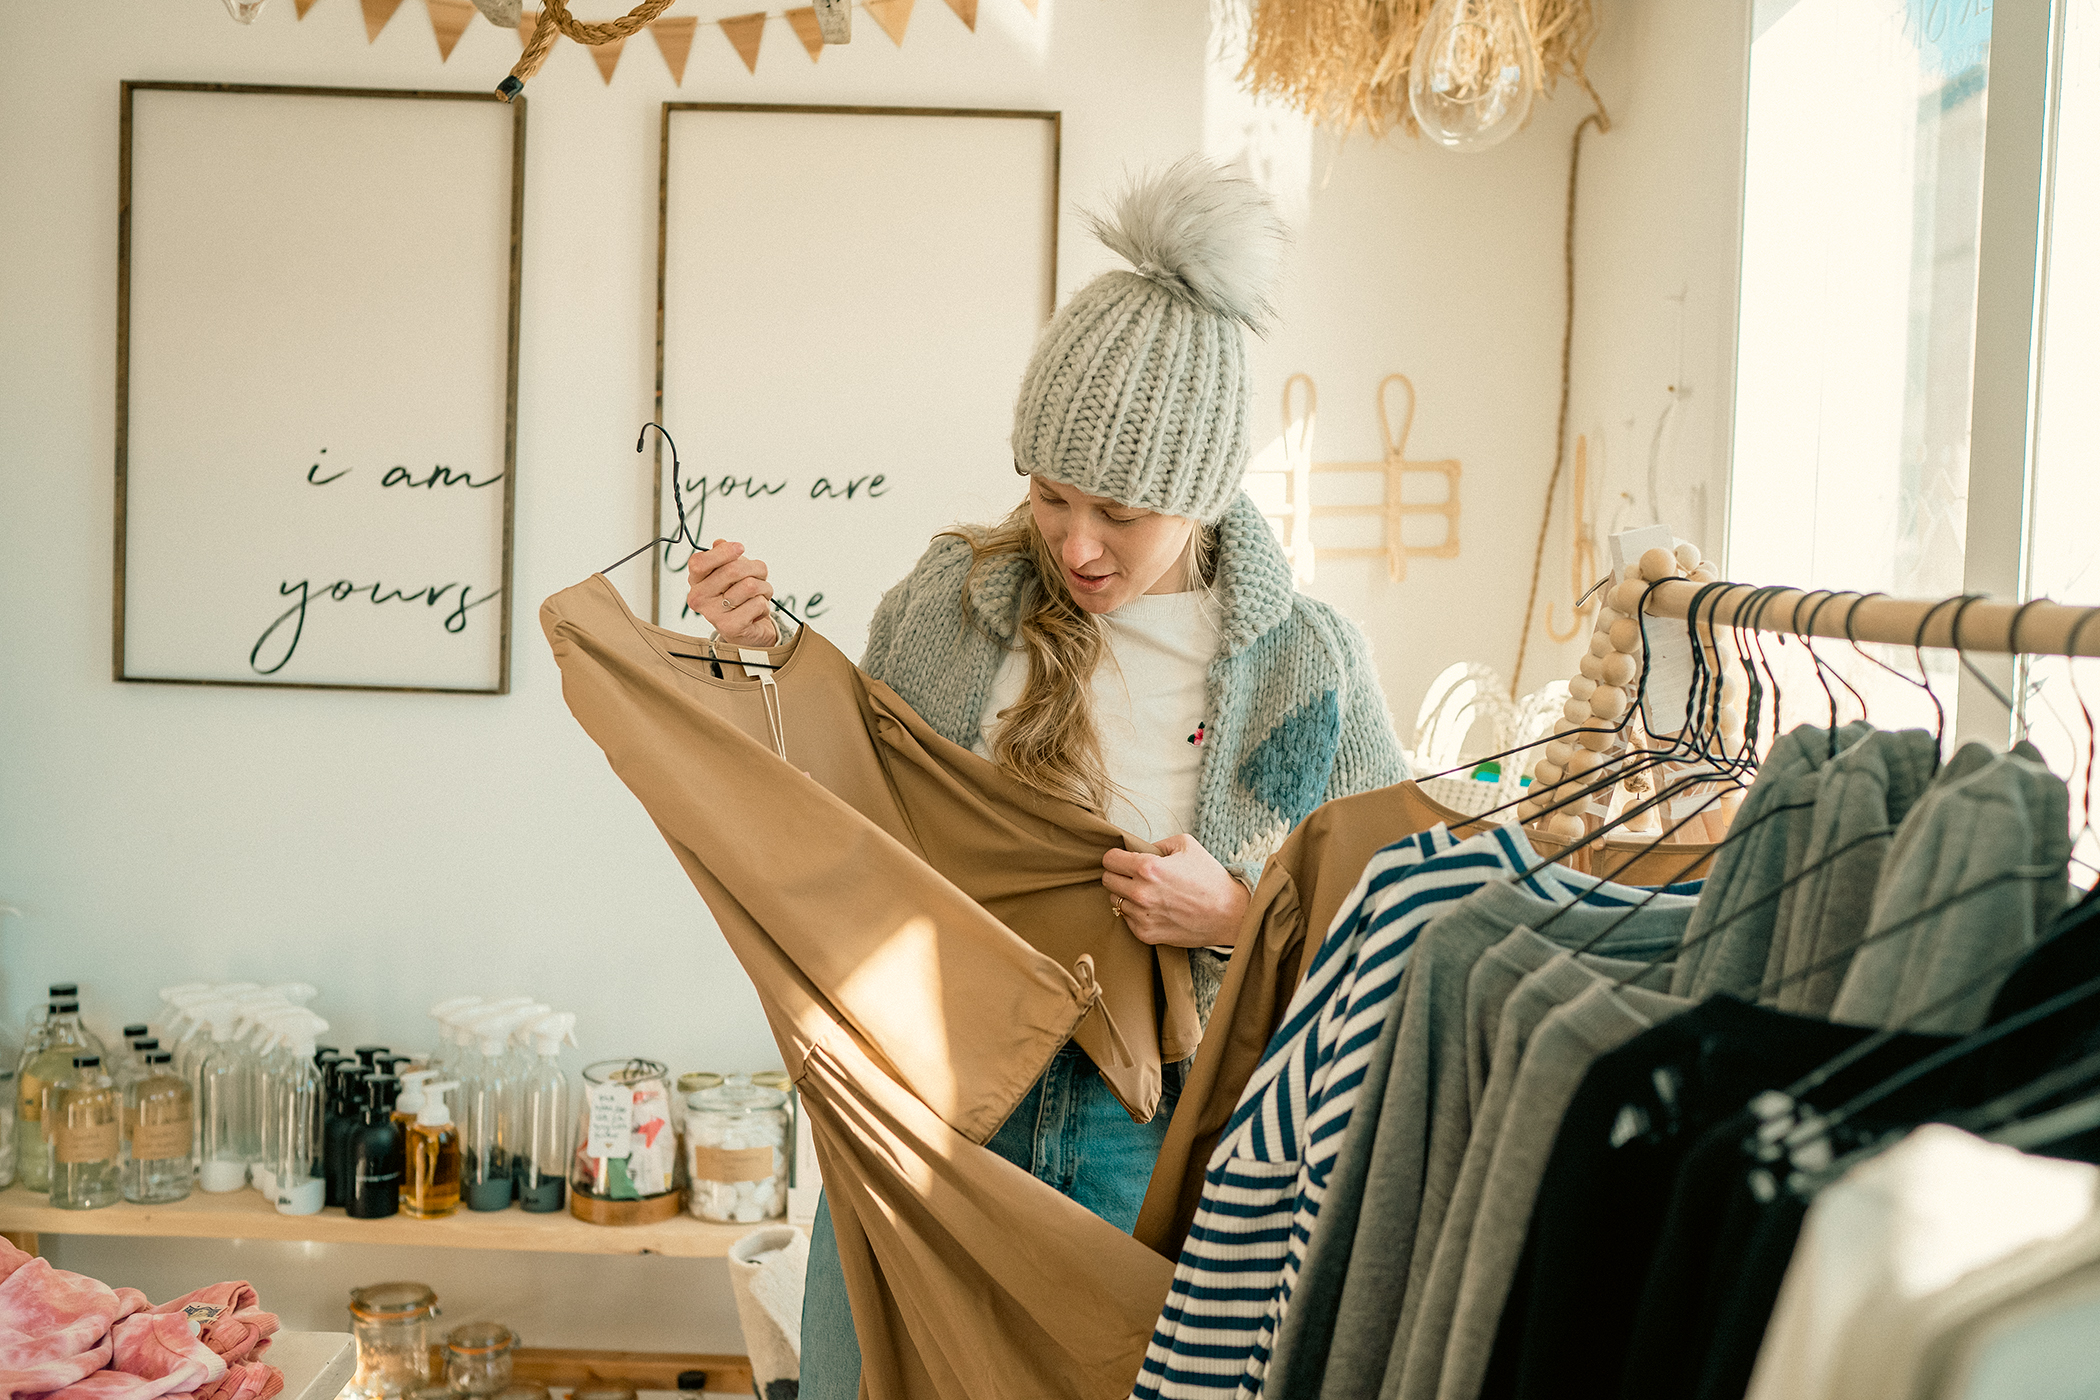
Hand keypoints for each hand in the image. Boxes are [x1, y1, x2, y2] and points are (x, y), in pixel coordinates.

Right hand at [686, 540, 779, 646]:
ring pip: (750, 586)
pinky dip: (764, 605)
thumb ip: (724, 557)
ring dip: (763, 587)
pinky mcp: (730, 627)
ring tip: (759, 594)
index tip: (740, 548)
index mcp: (696, 581)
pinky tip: (757, 611)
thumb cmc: (738, 595)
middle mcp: (699, 598)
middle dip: (755, 568)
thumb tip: (719, 543)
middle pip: (732, 570)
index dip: (723, 552)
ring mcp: (713, 614)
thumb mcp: (730, 572)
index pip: (699, 562)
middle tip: (760, 575)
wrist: (748, 629)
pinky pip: (757, 603)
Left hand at [1101, 834, 1249, 948]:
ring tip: (1148, 893)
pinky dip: (1135, 913)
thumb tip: (1138, 849)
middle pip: (1107, 880)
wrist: (1229, 914)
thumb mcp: (1186, 845)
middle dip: (1118, 874)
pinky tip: (1154, 908)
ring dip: (1126, 895)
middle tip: (1135, 875)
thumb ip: (1157, 843)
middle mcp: (1141, 893)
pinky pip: (1126, 919)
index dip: (1116, 857)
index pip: (1109, 860)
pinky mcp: (1146, 934)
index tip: (1124, 859)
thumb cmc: (1210, 878)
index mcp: (1148, 868)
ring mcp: (1142, 916)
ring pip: (1114, 901)